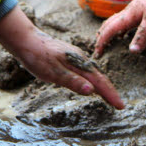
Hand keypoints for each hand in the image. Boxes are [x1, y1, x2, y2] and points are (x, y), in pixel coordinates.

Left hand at [0, 8, 124, 108]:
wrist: (25, 39)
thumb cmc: (37, 56)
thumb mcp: (53, 72)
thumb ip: (72, 81)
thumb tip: (92, 90)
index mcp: (79, 64)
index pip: (99, 82)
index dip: (110, 94)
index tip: (120, 105)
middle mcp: (81, 60)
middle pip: (100, 78)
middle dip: (110, 91)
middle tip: (119, 104)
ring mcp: (76, 57)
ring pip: (94, 73)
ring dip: (103, 85)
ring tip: (109, 96)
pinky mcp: (70, 57)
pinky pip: (87, 70)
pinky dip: (93, 79)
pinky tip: (90, 83)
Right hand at [94, 0, 145, 55]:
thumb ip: (142, 36)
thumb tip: (131, 52)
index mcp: (128, 16)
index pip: (109, 30)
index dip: (102, 42)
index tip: (97, 55)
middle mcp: (128, 12)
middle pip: (109, 25)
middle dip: (102, 37)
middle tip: (98, 50)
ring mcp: (135, 10)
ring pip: (116, 22)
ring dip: (109, 32)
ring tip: (107, 42)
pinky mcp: (142, 9)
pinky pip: (126, 21)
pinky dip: (121, 29)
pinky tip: (125, 33)